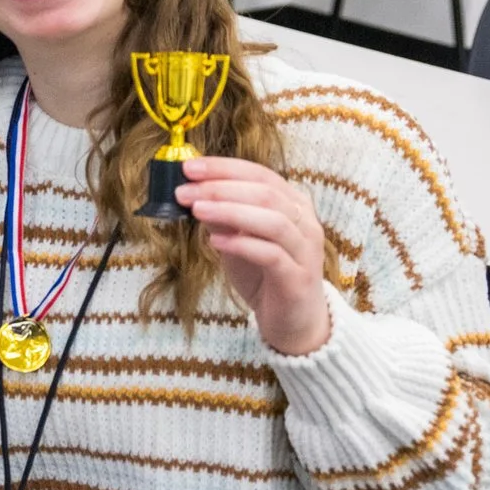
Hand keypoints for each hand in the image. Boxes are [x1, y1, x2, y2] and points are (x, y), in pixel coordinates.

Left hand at [180, 156, 330, 354]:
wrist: (291, 321)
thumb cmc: (264, 274)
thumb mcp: (236, 240)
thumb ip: (221, 217)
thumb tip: (190, 193)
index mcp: (292, 205)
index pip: (259, 174)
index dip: (223, 168)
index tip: (188, 167)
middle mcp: (304, 222)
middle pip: (266, 193)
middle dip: (220, 188)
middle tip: (184, 191)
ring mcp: (305, 250)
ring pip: (273, 220)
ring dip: (230, 211)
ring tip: (196, 210)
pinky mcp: (298, 278)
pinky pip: (272, 255)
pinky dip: (243, 244)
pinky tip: (216, 242)